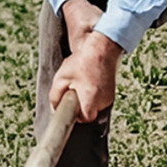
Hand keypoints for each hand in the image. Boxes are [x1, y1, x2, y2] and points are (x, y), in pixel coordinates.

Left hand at [51, 0, 123, 122]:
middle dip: (80, 105)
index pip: (83, 119)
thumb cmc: (83, 61)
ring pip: (94, 105)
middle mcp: (103, 101)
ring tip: (81, 82)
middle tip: (73, 91)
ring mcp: (110, 95)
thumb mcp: (61, 78)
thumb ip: (55, 97)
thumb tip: (55, 108)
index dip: (75, 115)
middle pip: (89, 113)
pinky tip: (88, 80)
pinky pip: (99, 97)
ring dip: (86, 98)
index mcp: (90, 100)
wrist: (103, 47)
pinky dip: (93, 92)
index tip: (70, 107)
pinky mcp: (112, 89)